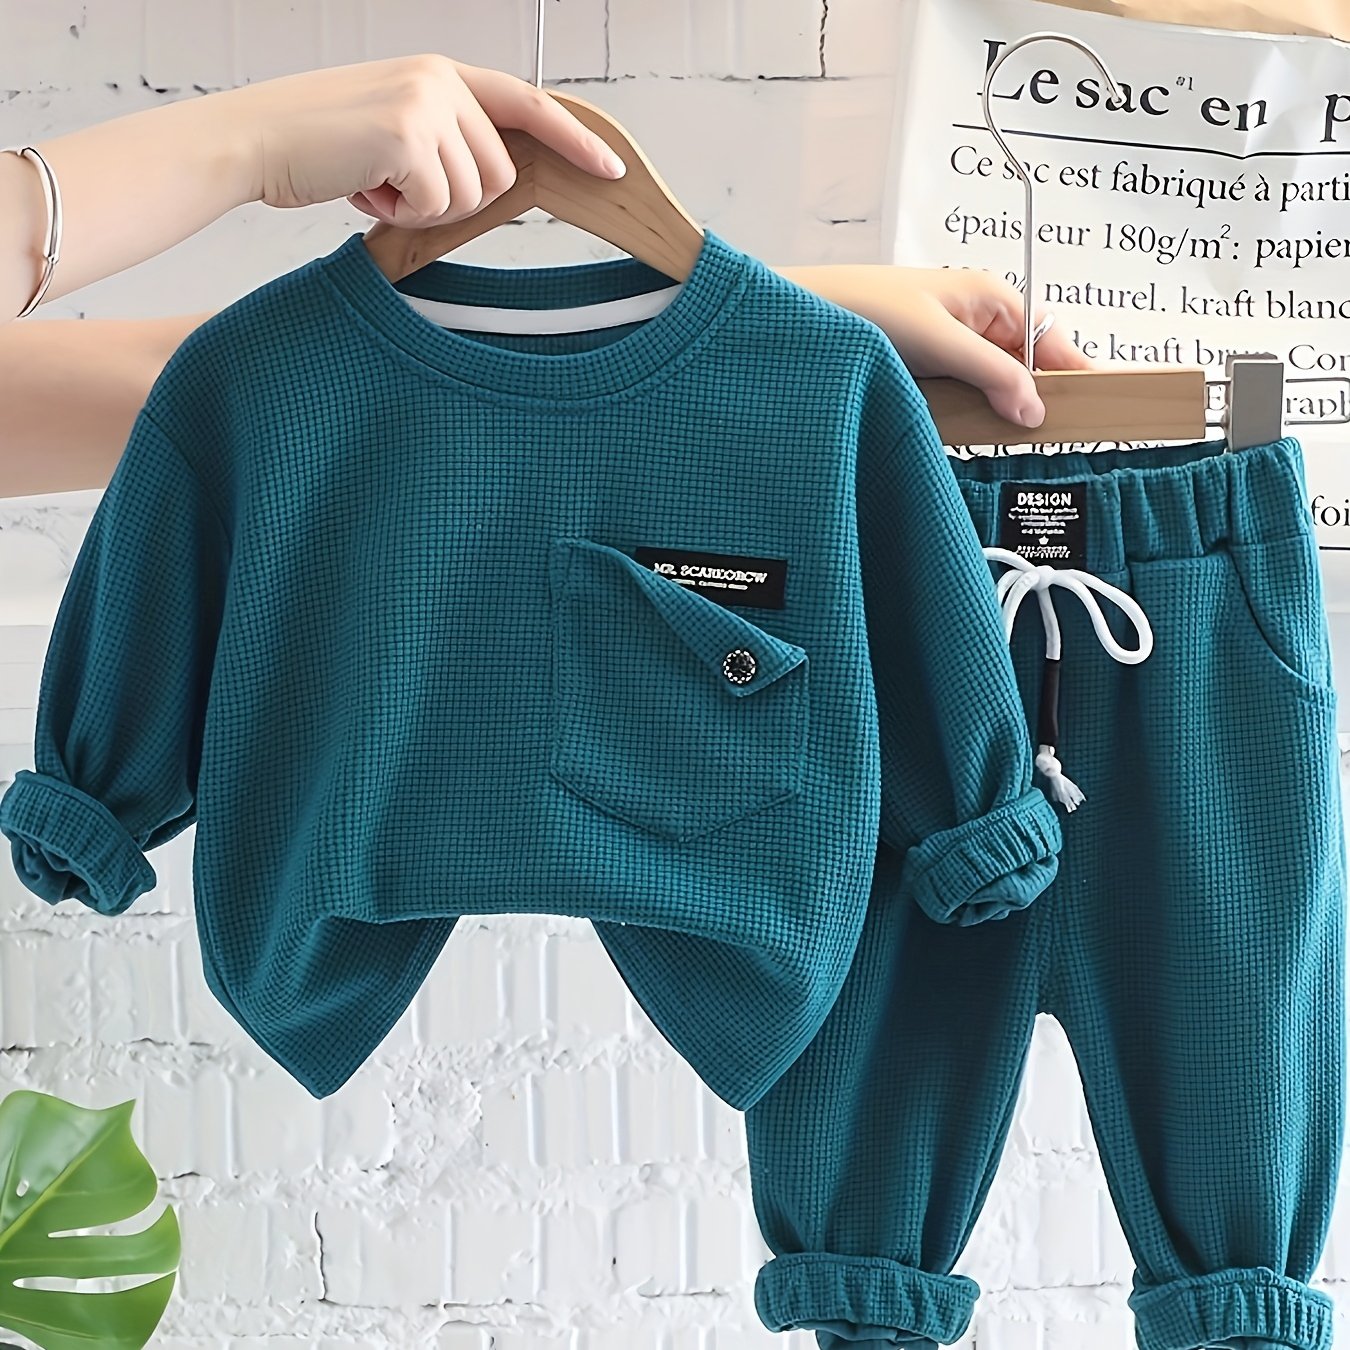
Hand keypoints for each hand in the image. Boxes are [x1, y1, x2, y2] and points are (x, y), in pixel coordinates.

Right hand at [226, 55, 627, 225]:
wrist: (252, 141)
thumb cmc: (320, 148)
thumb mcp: (394, 132)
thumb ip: (446, 143)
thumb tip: (493, 183)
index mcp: (443, 75)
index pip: (529, 104)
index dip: (575, 140)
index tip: (614, 168)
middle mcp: (442, 80)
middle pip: (501, 177)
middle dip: (456, 201)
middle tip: (395, 188)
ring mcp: (427, 104)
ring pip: (473, 198)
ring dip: (425, 210)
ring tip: (373, 183)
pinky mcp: (408, 135)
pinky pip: (437, 208)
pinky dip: (400, 215)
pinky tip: (361, 189)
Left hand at [780, 264, 1094, 427]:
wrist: (799, 320)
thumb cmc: (863, 307)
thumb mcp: (939, 341)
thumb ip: (992, 374)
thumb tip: (1034, 409)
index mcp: (991, 299)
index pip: (1051, 343)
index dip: (1073, 377)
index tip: (1097, 408)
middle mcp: (975, 321)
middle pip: (1022, 372)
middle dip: (1022, 402)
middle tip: (1031, 437)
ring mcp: (949, 349)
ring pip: (989, 391)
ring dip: (985, 412)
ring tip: (982, 430)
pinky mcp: (923, 373)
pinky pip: (958, 400)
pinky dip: (958, 416)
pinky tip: (951, 428)